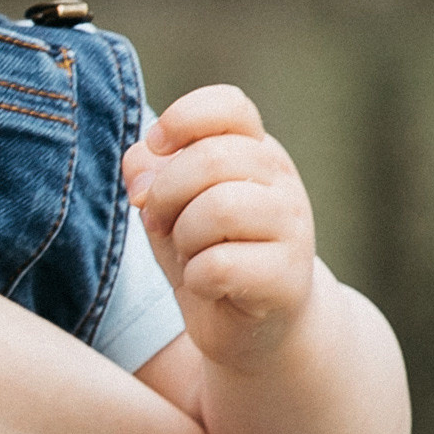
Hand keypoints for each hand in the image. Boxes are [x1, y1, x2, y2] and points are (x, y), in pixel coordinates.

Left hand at [123, 85, 317, 367]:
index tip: (157, 148)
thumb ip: (150, 174)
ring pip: (219, 209)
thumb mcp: (169, 206)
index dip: (182, 120)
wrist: (255, 327)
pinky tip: (207, 285)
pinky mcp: (288, 278)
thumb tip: (140, 163)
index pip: (228, 105)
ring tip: (189, 254)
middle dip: (165, 194)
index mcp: (253, 149)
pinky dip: (196, 277)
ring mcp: (293, 227)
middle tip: (159, 223)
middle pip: (211, 159)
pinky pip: (220, 264)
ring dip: (183, 237)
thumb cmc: (207, 253)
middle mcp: (281, 180)